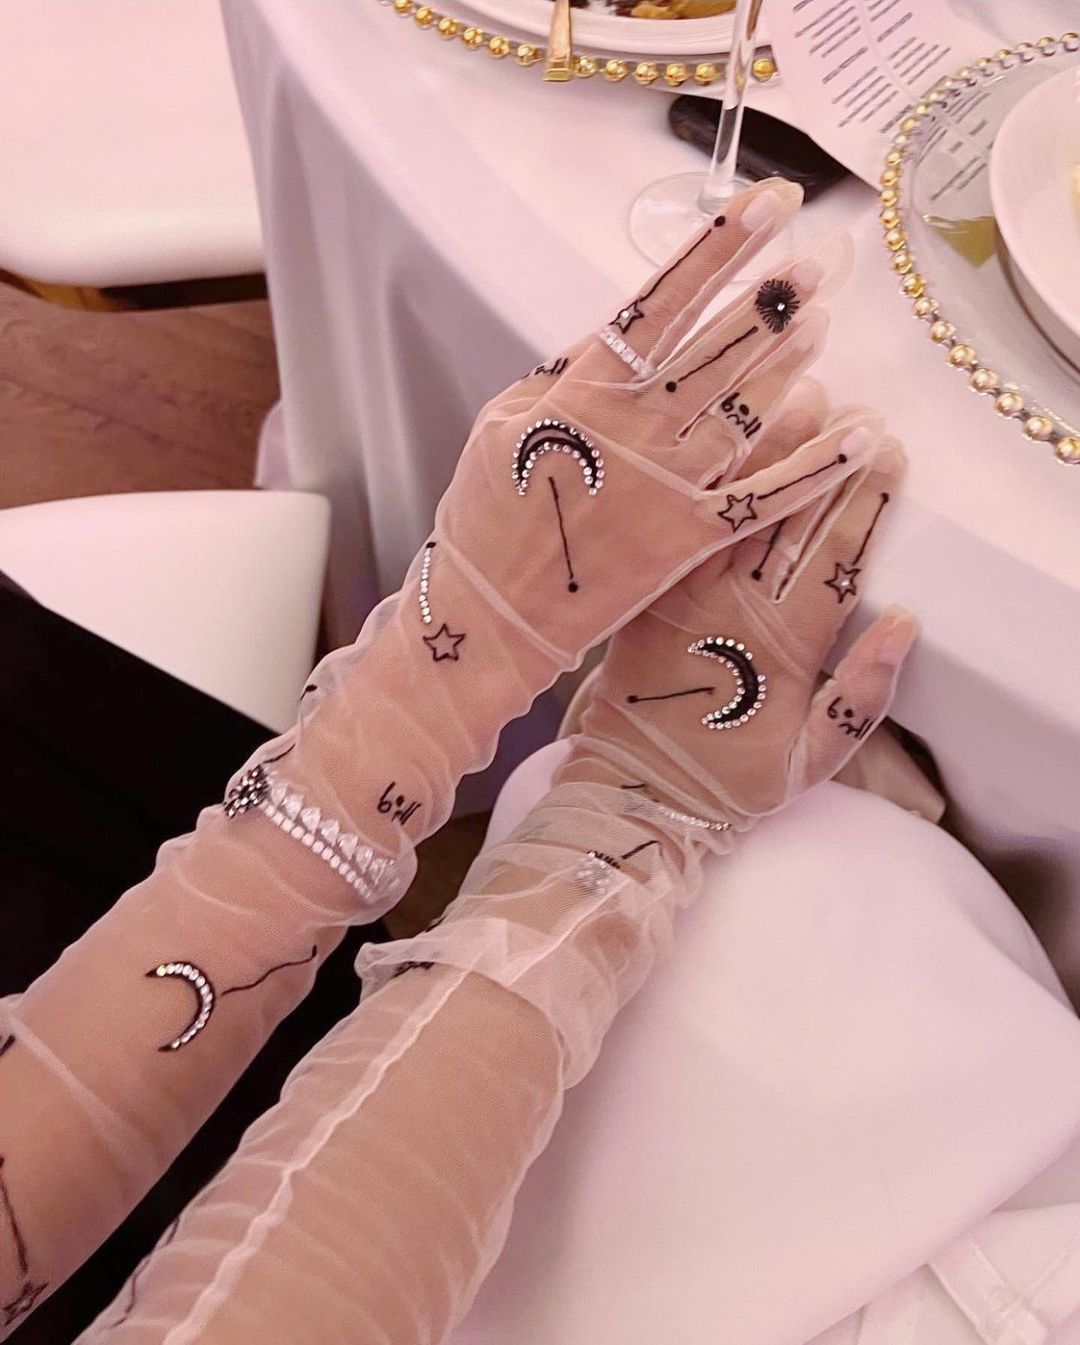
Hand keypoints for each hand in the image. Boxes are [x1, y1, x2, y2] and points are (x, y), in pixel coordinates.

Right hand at [430, 178, 871, 663]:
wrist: (489, 616)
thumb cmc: (486, 517)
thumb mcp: (502, 424)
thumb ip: (562, 373)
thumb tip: (619, 327)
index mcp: (579, 396)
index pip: (659, 305)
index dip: (717, 252)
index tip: (767, 206)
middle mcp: (630, 434)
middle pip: (713, 352)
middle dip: (768, 300)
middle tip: (816, 258)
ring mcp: (665, 488)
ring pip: (744, 414)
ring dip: (790, 366)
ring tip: (824, 323)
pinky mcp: (688, 541)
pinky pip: (762, 499)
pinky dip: (813, 468)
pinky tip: (857, 434)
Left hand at [560, 383, 917, 836]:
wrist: (632, 791)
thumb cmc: (727, 782)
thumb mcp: (809, 762)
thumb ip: (860, 697)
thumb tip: (906, 622)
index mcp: (783, 648)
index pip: (837, 558)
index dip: (866, 502)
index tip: (889, 450)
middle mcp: (735, 610)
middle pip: (788, 519)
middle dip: (823, 458)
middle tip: (851, 404)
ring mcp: (686, 596)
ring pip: (734, 510)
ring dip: (767, 452)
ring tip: (796, 395)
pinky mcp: (648, 593)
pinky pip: (679, 526)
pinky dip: (704, 482)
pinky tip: (718, 439)